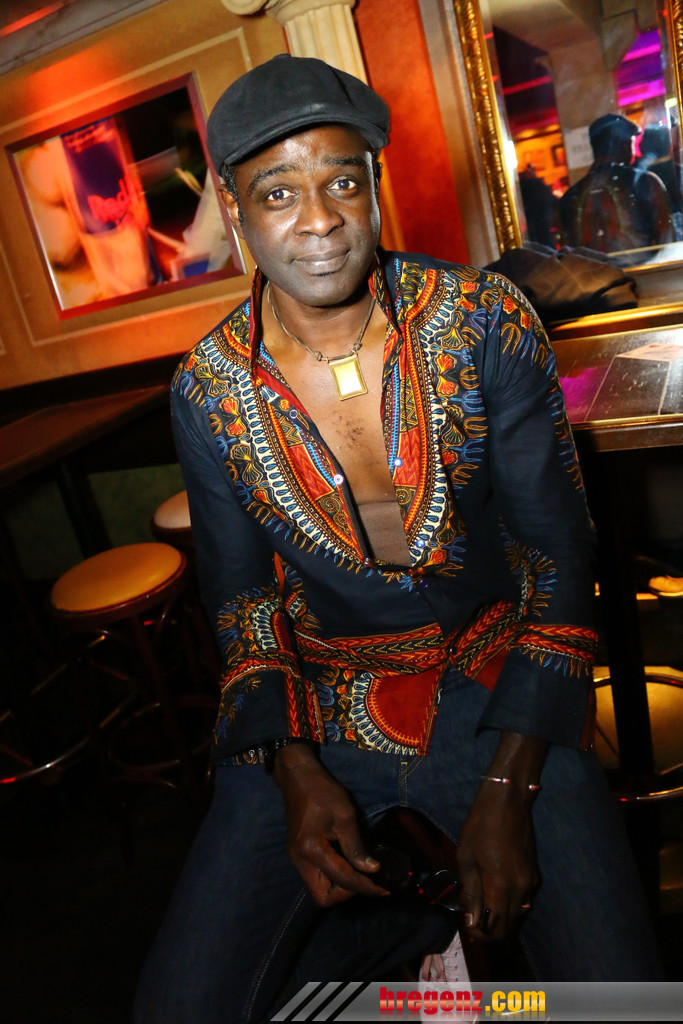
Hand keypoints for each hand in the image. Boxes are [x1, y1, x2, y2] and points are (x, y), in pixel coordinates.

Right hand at [273, 744, 386, 906]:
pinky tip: (346, 863)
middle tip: (366, 880)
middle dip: (346, 894)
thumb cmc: (323, 792)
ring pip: (318, 889)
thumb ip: (356, 847)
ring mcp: (296, 859)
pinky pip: (316, 877)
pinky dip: (332, 877)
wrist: (298, 777)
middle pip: (323, 897)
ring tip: (358, 872)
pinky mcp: (298, 855)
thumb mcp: (345, 816)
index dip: (365, 887)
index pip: (343, 880)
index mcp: (312, 850)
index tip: (384, 890)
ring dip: (339, 887)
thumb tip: (372, 870)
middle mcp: (300, 861)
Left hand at [456, 731, 546, 940]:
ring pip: (518, 914)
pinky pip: (523, 900)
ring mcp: (531, 882)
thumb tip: (471, 918)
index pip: (496, 929)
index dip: (480, 935)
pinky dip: (509, 904)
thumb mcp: (466, 857)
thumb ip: (470, 891)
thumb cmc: (481, 825)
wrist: (508, 801)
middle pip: (510, 927)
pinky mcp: (534, 873)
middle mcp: (522, 890)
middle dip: (490, 930)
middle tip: (472, 919)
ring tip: (480, 904)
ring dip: (501, 918)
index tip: (467, 926)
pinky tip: (494, 890)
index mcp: (502, 887)